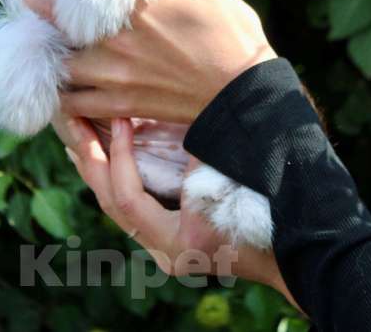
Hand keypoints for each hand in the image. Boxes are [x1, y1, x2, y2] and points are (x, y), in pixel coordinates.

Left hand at [0, 0, 276, 124]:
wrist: (243, 98)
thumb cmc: (230, 35)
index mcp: (138, 5)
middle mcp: (117, 39)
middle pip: (58, 13)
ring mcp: (114, 74)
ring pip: (59, 59)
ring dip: (35, 46)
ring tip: (9, 41)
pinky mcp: (118, 104)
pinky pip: (73, 103)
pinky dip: (56, 95)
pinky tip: (43, 88)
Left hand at [65, 115, 296, 305]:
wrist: (299, 252)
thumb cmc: (271, 215)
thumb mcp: (230, 181)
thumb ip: (197, 158)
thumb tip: (164, 118)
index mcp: (178, 243)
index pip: (130, 198)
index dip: (120, 156)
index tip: (120, 120)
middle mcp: (164, 251)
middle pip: (112, 203)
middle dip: (90, 159)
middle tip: (72, 121)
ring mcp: (165, 248)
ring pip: (116, 207)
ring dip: (96, 168)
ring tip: (78, 135)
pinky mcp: (170, 238)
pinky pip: (131, 207)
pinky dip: (116, 177)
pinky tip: (105, 155)